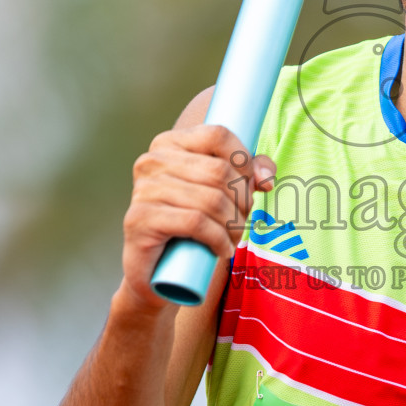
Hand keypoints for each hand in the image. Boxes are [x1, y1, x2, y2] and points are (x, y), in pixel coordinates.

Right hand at [119, 124, 275, 311]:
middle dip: (243, 199)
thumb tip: (266, 177)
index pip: (218, 135)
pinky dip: (218, 239)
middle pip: (219, 171)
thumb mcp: (221, 191)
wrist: (157, 270)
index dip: (244, 160)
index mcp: (169, 143)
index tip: (252, 185)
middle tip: (243, 220)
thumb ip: (247, 173)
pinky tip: (222, 249)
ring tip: (234, 238)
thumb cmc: (192, 224)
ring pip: (211, 200)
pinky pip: (195, 222)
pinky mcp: (140, 219)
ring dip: (234, 224)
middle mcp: (152, 161)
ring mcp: (143, 189)